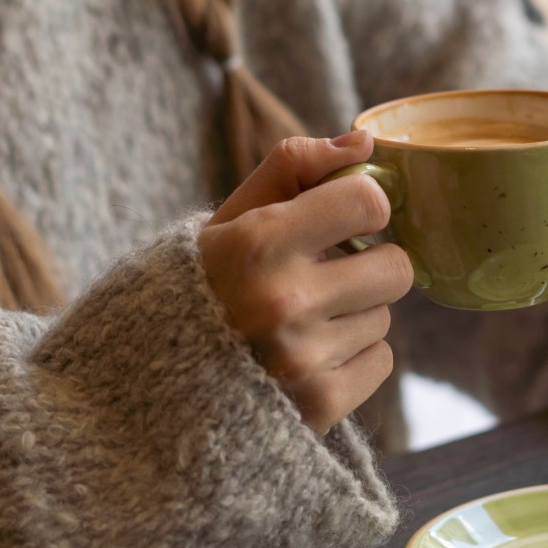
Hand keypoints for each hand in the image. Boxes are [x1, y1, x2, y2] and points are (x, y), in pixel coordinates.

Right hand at [198, 132, 413, 432]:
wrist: (151, 385)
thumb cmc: (203, 285)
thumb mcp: (230, 217)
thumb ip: (294, 168)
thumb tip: (364, 143)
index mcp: (258, 243)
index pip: (369, 201)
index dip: (365, 206)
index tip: (347, 219)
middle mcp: (283, 302)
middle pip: (396, 267)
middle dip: (369, 266)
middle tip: (328, 274)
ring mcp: (303, 359)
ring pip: (384, 316)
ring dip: (354, 314)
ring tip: (303, 321)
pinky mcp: (319, 404)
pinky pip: (381, 361)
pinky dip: (354, 358)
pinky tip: (309, 356)